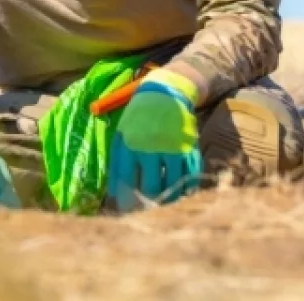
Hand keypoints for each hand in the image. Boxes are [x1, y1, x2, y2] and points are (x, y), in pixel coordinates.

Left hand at [107, 67, 202, 210]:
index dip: (124, 198)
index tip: (124, 210)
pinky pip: (188, 177)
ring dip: (166, 199)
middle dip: (146, 202)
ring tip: (161, 205)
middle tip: (145, 210)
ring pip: (170, 185)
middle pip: (149, 186)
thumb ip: (117, 159)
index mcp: (130, 143)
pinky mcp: (189, 149)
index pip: (125, 179)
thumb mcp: (122, 131)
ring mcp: (172, 148)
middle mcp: (150, 147)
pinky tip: (178, 195)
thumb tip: (114, 192)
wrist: (167, 92)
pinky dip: (184, 189)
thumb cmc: (139, 116)